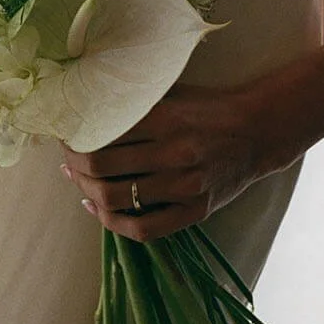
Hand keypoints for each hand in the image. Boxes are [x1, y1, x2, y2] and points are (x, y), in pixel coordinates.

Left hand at [62, 81, 291, 241]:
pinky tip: (97, 209)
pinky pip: (144, 229)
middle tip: (66, 159)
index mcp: (165, 117)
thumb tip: (84, 104)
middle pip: (101, 168)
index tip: (64, 135)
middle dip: (74, 165)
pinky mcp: (195, 211)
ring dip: (86, 192)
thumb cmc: (209, 108)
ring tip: (77, 182)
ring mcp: (185, 186)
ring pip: (116, 199)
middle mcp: (174, 152)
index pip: (101, 134)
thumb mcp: (173, 93)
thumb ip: (134, 101)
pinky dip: (112, 223)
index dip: (74, 138)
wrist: (260, 130)